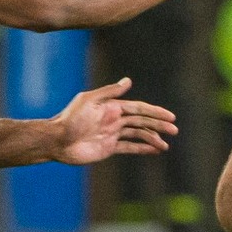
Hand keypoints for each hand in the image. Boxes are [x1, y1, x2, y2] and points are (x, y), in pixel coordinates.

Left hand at [50, 78, 178, 164]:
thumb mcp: (89, 100)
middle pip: (142, 122)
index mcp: (112, 107)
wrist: (57, 140)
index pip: (139, 109)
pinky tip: (154, 150)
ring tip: (165, 145)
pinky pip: (130, 147)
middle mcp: (115, 120)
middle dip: (159, 126)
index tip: (170, 117)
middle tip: (174, 130)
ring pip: (138, 135)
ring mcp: (113, 134)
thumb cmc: (70, 118)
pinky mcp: (109, 148)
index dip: (155, 112)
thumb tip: (128, 81)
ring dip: (153, 138)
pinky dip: (142, 148)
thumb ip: (110, 92)